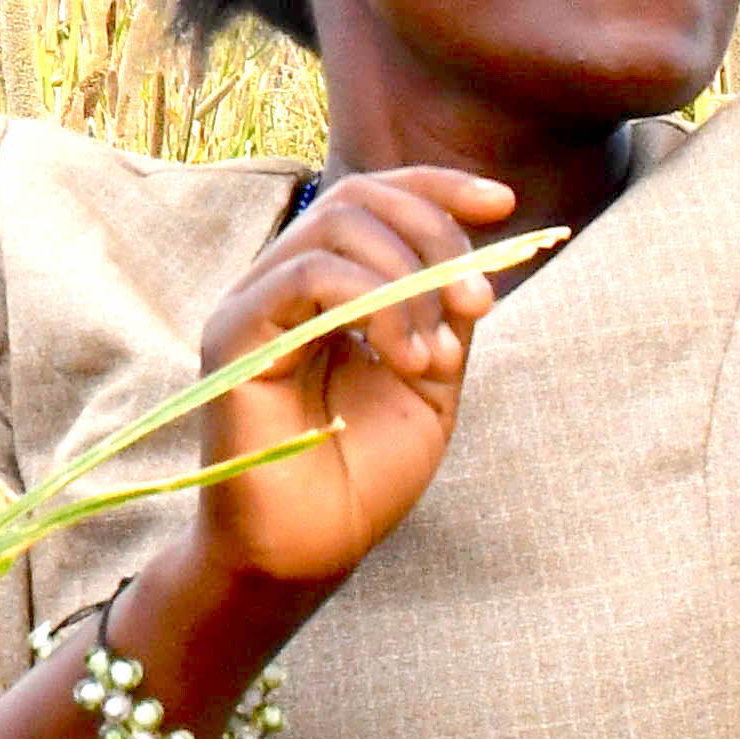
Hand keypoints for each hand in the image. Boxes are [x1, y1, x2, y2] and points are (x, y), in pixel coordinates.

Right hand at [187, 167, 517, 596]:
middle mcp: (281, 281)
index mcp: (323, 286)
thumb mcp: (428, 381)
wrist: (311, 551)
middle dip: (436, 235)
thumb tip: (472, 253)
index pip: (372, 198)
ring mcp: (252, 303)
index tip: (504, 204)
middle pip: (358, 199)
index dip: (437, 187)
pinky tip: (405, 359)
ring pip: (336, 227)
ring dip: (410, 280)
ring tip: (436, 355)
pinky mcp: (235, 334)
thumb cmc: (363, 475)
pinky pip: (309, 275)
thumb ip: (442, 314)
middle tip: (480, 304)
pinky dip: (375, 304)